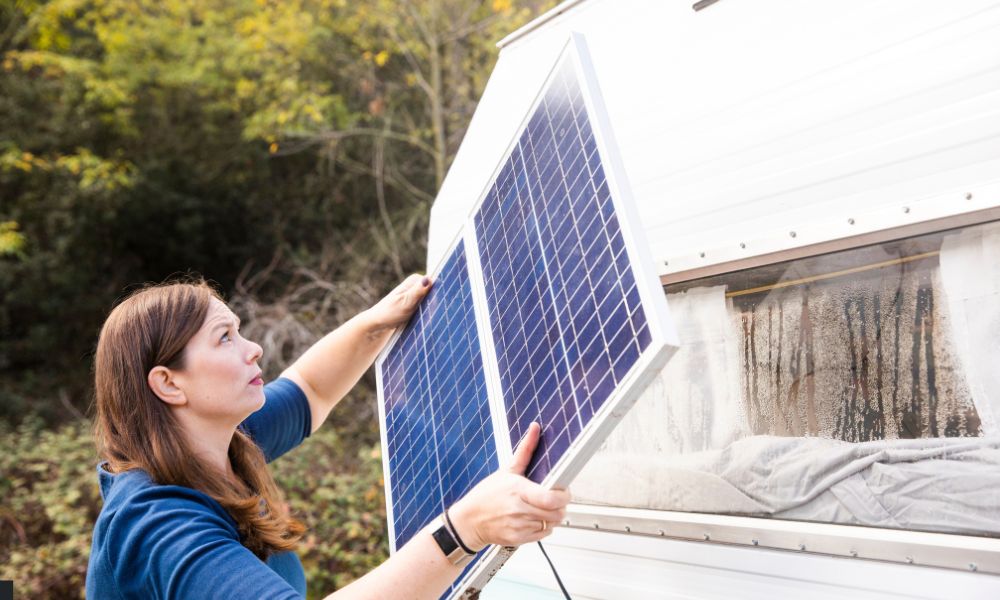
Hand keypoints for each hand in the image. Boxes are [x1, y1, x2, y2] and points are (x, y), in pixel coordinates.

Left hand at [364, 273, 432, 333]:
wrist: (377, 324)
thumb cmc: (389, 313)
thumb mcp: (405, 303)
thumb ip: (417, 291)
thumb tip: (428, 279)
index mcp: (414, 280)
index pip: (436, 283)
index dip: (439, 294)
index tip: (435, 306)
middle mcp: (416, 285)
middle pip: (436, 292)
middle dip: (437, 302)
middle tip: (427, 314)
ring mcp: (416, 294)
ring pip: (433, 300)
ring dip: (433, 308)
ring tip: (425, 318)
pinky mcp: (416, 304)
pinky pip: (428, 306)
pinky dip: (429, 312)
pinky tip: (426, 320)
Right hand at [448, 423, 571, 548]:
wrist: (468, 521)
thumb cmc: (486, 495)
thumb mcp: (506, 471)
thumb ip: (525, 450)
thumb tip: (535, 429)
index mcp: (519, 491)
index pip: (551, 499)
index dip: (564, 496)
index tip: (563, 490)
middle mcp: (520, 510)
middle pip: (557, 513)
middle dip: (560, 505)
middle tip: (553, 498)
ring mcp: (520, 527)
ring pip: (552, 524)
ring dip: (551, 516)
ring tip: (540, 507)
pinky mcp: (519, 539)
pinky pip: (543, 534)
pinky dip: (543, 527)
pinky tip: (532, 518)